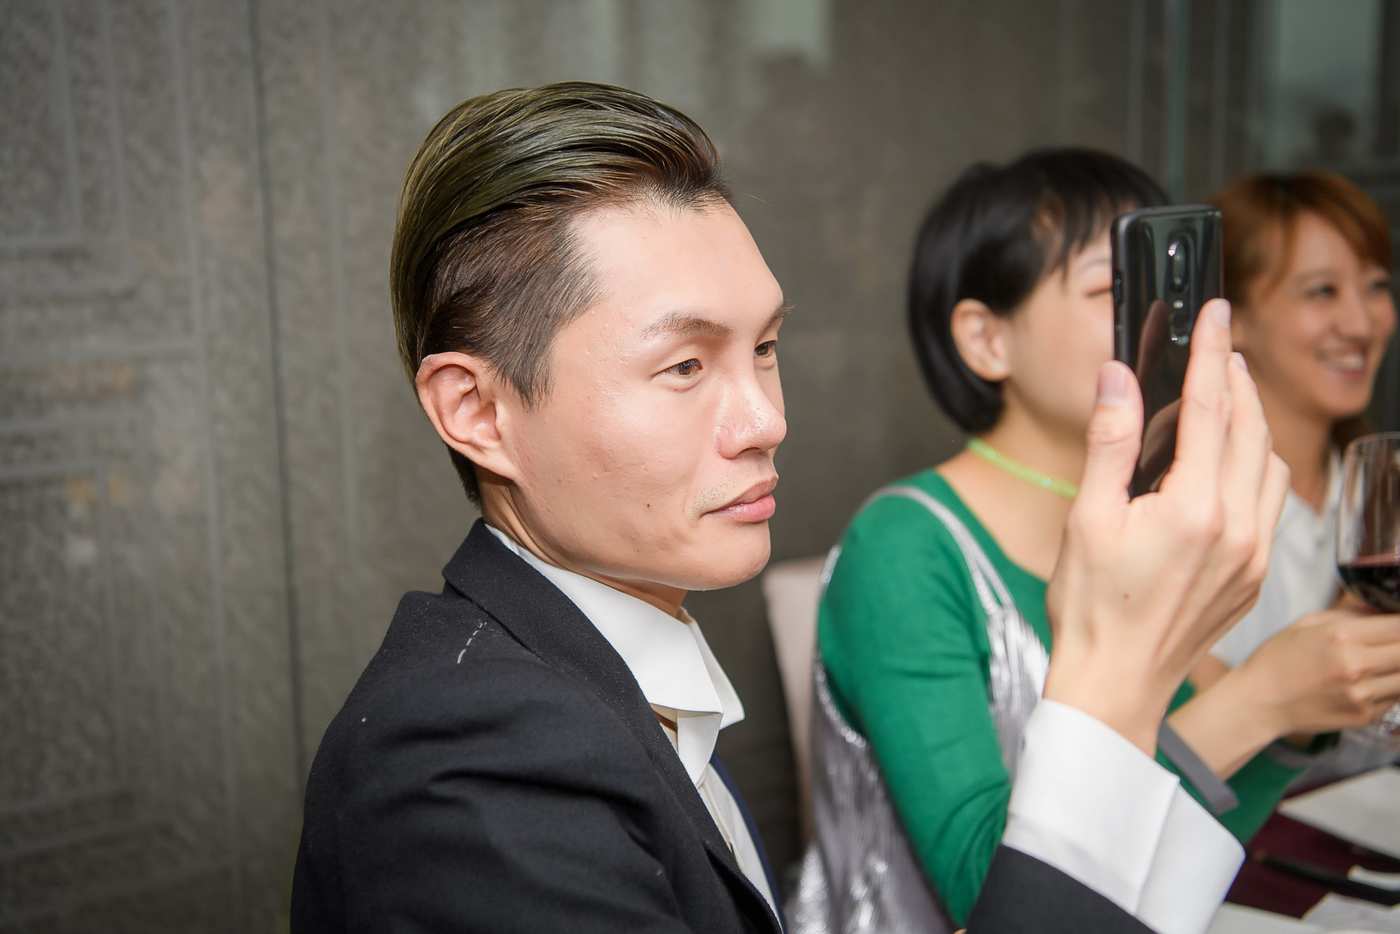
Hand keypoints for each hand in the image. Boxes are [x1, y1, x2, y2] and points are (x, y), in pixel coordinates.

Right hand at [1043, 299, 1289, 753]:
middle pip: (1250, 428)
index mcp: (1193, 509)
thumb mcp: (1086, 517)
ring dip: (1253, 421)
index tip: (1214, 313)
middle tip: (1220, 345)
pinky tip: (1232, 461)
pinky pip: (1272, 502)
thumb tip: (1119, 378)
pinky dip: (1259, 465)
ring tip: (1227, 396)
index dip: (1211, 352)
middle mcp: (1236, 528)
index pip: (1208, 408)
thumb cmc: (1091, 608)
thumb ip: (1110, 442)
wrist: (1115, 685)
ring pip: (1271, 463)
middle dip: (1237, 378)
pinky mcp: (1255, 575)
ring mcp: (1253, 555)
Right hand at [1236, 609, 1399, 736]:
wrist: (1260, 702)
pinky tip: (1372, 681)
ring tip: (1382, 662)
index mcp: (1341, 636)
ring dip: (1398, 667)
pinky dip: (1391, 687)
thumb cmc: (1278, 659)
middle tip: (1392, 643)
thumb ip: (1349, 613)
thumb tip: (1381, 610)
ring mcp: (1363, 694)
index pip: (1398, 625)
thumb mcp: (1307, 623)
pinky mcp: (1365, 716)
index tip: (1397, 623)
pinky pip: (1396, 698)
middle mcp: (1357, 666)